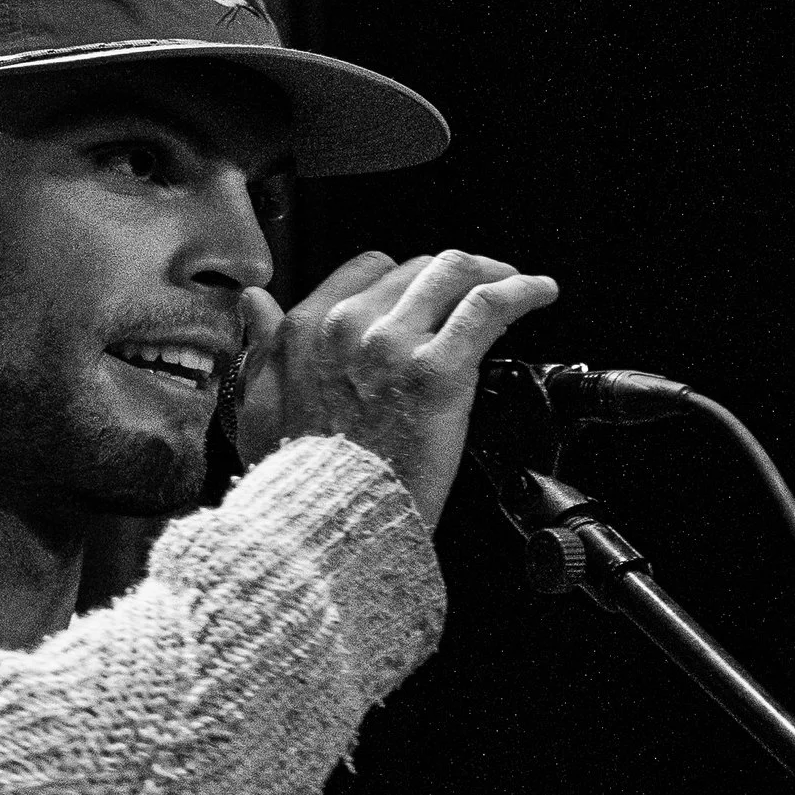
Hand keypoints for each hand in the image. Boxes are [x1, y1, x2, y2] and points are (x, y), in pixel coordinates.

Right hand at [231, 250, 559, 531]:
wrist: (330, 525)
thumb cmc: (299, 480)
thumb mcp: (255, 409)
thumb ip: (261, 349)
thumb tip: (257, 302)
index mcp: (307, 330)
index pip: (368, 270)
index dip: (404, 279)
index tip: (425, 295)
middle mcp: (349, 325)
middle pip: (416, 269)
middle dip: (450, 279)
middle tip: (476, 294)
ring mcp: (394, 344)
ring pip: (453, 274)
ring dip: (491, 272)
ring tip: (514, 283)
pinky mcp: (437, 370)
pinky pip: (487, 306)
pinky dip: (520, 291)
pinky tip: (539, 293)